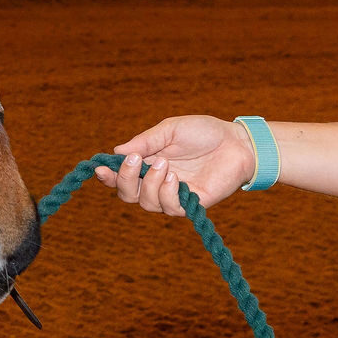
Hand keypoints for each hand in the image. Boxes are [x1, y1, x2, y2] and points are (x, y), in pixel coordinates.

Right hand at [93, 115, 256, 216]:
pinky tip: (174, 178)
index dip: (108, 176)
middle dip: (123, 180)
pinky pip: (170, 208)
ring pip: (146, 203)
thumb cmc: (204, 132)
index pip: (121, 177)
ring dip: (150, 183)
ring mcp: (174, 194)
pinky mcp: (192, 203)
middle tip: (134, 161)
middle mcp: (158, 182)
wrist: (237, 142)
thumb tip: (116, 151)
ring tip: (165, 164)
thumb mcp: (170, 130)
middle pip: (127, 194)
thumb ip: (145, 142)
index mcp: (148, 163)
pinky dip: (166, 193)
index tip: (101, 169)